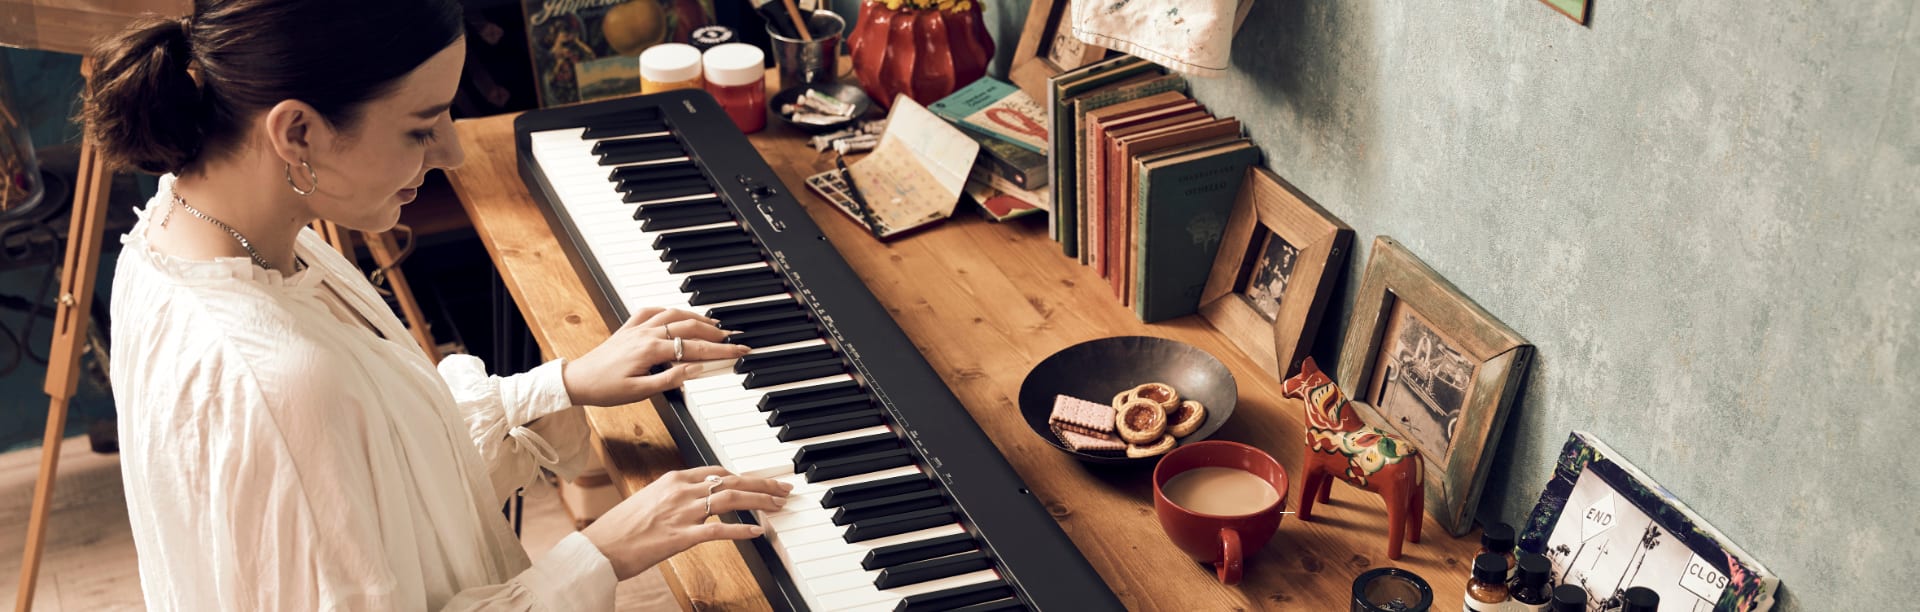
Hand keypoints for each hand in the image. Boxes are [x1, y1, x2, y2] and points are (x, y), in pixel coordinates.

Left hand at [562, 307, 750, 406]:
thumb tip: (695, 369)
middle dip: (715, 333)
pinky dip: (668, 310)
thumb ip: (670, 379)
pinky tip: (676, 314)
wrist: (577, 381)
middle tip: (733, 339)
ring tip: (714, 326)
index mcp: (651, 350)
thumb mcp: (640, 392)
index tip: (739, 351)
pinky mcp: (628, 328)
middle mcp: (646, 333)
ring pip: (674, 314)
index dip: (720, 351)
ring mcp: (637, 328)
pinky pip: (652, 311)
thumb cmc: (605, 389)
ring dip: (696, 318)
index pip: (695, 348)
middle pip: (689, 326)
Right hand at [581, 466, 792, 579]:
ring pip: (732, 500)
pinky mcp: (681, 537)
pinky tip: (758, 531)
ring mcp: (682, 513)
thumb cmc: (620, 529)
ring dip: (761, 501)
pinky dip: (741, 530)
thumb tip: (696, 502)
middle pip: (732, 481)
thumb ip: (675, 498)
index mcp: (673, 480)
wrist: (599, 548)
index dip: (744, 476)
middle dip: (762, 484)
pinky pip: (719, 531)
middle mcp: (681, 491)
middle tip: (783, 489)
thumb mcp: (649, 501)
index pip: (718, 471)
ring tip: (779, 505)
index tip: (760, 481)